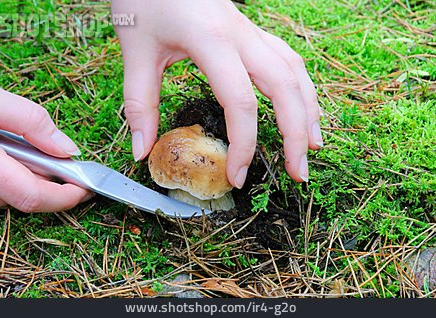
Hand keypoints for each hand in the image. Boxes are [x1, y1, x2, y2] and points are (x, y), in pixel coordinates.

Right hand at [0, 82, 92, 211]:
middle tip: (71, 170)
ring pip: (2, 195)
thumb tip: (66, 149)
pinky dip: (8, 177)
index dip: (64, 198)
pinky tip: (10, 154)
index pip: (29, 196)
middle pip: (19, 199)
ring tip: (37, 154)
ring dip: (29, 180)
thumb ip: (28, 121)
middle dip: (51, 187)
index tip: (85, 188)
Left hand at [112, 0, 322, 186]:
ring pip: (294, 70)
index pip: (241, 102)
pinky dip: (300, 88)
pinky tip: (301, 106)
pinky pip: (287, 59)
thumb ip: (140, 103)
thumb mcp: (135, 50)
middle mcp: (241, 34)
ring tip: (313, 145)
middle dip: (296, 134)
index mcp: (212, 39)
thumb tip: (141, 150)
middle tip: (299, 173)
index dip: (244, 145)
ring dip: (308, 110)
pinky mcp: (250, 31)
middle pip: (286, 87)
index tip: (236, 177)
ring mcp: (250, 30)